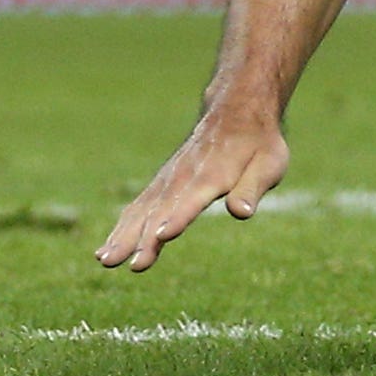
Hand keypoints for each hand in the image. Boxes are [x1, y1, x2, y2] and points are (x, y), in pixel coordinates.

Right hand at [96, 111, 290, 272]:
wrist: (236, 111)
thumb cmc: (258, 144)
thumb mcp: (270, 163)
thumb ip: (252, 188)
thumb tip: (242, 212)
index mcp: (213, 176)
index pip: (192, 201)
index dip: (178, 218)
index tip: (162, 237)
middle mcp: (184, 178)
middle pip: (160, 211)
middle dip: (144, 238)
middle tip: (128, 264)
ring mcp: (169, 180)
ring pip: (142, 211)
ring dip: (124, 236)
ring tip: (105, 260)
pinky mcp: (162, 184)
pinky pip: (138, 207)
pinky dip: (122, 227)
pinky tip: (106, 249)